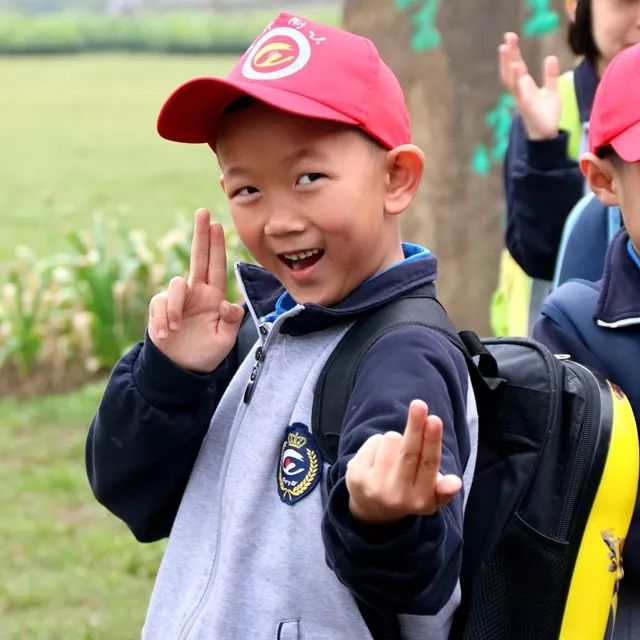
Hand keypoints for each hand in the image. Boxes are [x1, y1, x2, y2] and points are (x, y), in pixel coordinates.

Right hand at [148, 208, 243, 372]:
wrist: (181, 368)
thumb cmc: (207, 353)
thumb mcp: (225, 340)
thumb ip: (230, 322)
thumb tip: (229, 304)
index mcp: (214, 297)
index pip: (216, 267)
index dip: (217, 246)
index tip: (217, 224)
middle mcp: (196, 292)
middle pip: (197, 257)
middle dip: (200, 235)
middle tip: (202, 212)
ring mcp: (177, 298)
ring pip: (175, 285)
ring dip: (175, 308)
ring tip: (175, 329)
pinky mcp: (159, 307)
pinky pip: (159, 305)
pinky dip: (162, 320)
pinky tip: (166, 334)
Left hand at [346, 400, 461, 524]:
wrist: (371, 509)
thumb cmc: (408, 494)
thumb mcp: (429, 497)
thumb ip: (443, 490)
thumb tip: (455, 483)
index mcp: (420, 500)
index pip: (428, 466)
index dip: (431, 441)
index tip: (434, 419)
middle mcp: (396, 496)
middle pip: (408, 453)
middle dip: (415, 426)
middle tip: (419, 404)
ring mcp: (373, 486)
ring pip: (390, 440)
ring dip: (396, 439)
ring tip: (394, 454)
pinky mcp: (355, 475)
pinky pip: (373, 441)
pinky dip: (379, 442)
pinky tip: (378, 457)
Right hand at [499, 32, 560, 140]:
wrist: (546, 136)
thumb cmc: (547, 115)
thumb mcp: (552, 92)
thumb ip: (550, 76)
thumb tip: (550, 57)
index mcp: (525, 87)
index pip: (517, 67)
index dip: (513, 52)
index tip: (510, 37)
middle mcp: (520, 92)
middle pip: (510, 71)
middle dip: (508, 55)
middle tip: (507, 38)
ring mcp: (521, 99)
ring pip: (510, 80)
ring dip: (508, 65)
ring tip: (507, 50)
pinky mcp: (526, 107)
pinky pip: (520, 92)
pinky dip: (518, 80)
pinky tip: (518, 68)